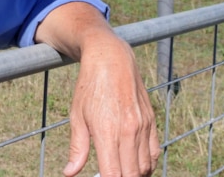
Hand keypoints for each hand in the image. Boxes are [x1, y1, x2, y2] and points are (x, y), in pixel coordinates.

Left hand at [65, 36, 158, 175]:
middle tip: (110, 174)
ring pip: (145, 167)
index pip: (114, 175)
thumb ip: (77, 147)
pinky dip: (147, 164)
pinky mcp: (151, 121)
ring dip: (134, 174)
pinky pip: (154, 152)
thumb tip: (69, 173)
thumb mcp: (76, 115)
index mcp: (107, 131)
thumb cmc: (89, 87)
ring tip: (121, 170)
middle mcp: (128, 131)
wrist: (110, 59)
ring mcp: (143, 126)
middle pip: (132, 175)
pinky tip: (135, 164)